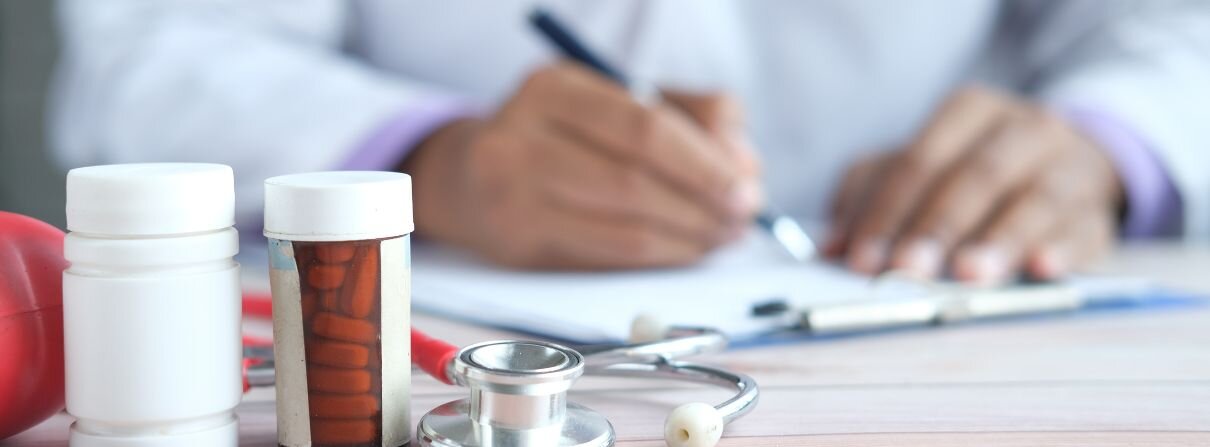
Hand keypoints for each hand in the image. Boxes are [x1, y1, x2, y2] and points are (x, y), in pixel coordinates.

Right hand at [403, 63, 761, 269]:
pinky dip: (658, 259)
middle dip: (703, 205)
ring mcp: (512, 195)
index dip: (704, 163)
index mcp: (553, 87)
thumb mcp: (616, 100)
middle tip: (741, 218)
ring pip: (625, 228)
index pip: (644, 127)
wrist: (467, 177)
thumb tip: (744, 165)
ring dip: (688, 239)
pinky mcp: (517, 244)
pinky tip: (684, 251)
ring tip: (721, 236)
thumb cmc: (562, 136)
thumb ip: (690, 116)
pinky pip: (607, 258)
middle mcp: (521, 137)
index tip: (745, 186)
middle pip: (635, 180)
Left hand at [827, 86, 1122, 282]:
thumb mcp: (922, 168)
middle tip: (906, 272)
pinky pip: (1084, 227)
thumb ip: (872, 196)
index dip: (887, 211)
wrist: (1070, 164)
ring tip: (969, 276)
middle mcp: (1023, 129)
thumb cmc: (974, 171)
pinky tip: (1042, 269)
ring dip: (999, 240)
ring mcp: (1069, 167)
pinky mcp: (1098, 210)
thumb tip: (830, 248)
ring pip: (1034, 199)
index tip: (861, 259)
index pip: (920, 160)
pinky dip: (1063, 248)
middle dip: (936, 227)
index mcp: (969, 112)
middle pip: (975, 176)